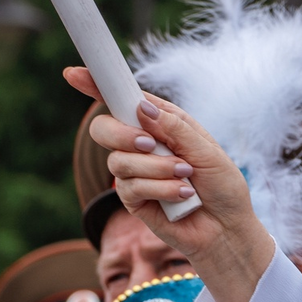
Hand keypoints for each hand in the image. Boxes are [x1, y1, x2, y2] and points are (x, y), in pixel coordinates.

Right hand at [63, 67, 275, 301]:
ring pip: (119, 161)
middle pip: (104, 128)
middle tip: (149, 143)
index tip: (73, 73)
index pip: (124, 100)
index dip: (96, 85)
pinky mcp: (134, 200)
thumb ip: (175, 128)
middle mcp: (143, 145)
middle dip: (122, 134)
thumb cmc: (223, 187)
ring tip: (185, 175)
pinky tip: (183, 194)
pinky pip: (131, 187)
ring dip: (156, 167)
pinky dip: (161, 188)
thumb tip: (141, 107)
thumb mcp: (207, 151)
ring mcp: (135, 173)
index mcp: (161, 124)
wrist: (228, 228)